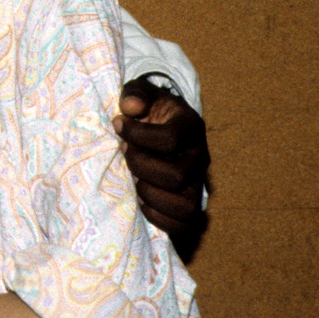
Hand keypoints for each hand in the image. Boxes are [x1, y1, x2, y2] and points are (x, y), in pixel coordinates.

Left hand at [113, 75, 209, 258]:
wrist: (162, 126)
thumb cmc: (149, 110)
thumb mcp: (141, 93)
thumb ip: (135, 94)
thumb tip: (129, 107)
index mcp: (191, 127)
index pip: (169, 140)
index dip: (137, 135)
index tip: (118, 125)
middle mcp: (200, 157)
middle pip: (175, 176)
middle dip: (140, 166)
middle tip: (125, 154)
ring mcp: (198, 182)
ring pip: (185, 206)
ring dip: (150, 195)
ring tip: (134, 179)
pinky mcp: (191, 203)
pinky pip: (184, 224)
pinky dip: (158, 217)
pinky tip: (140, 199)